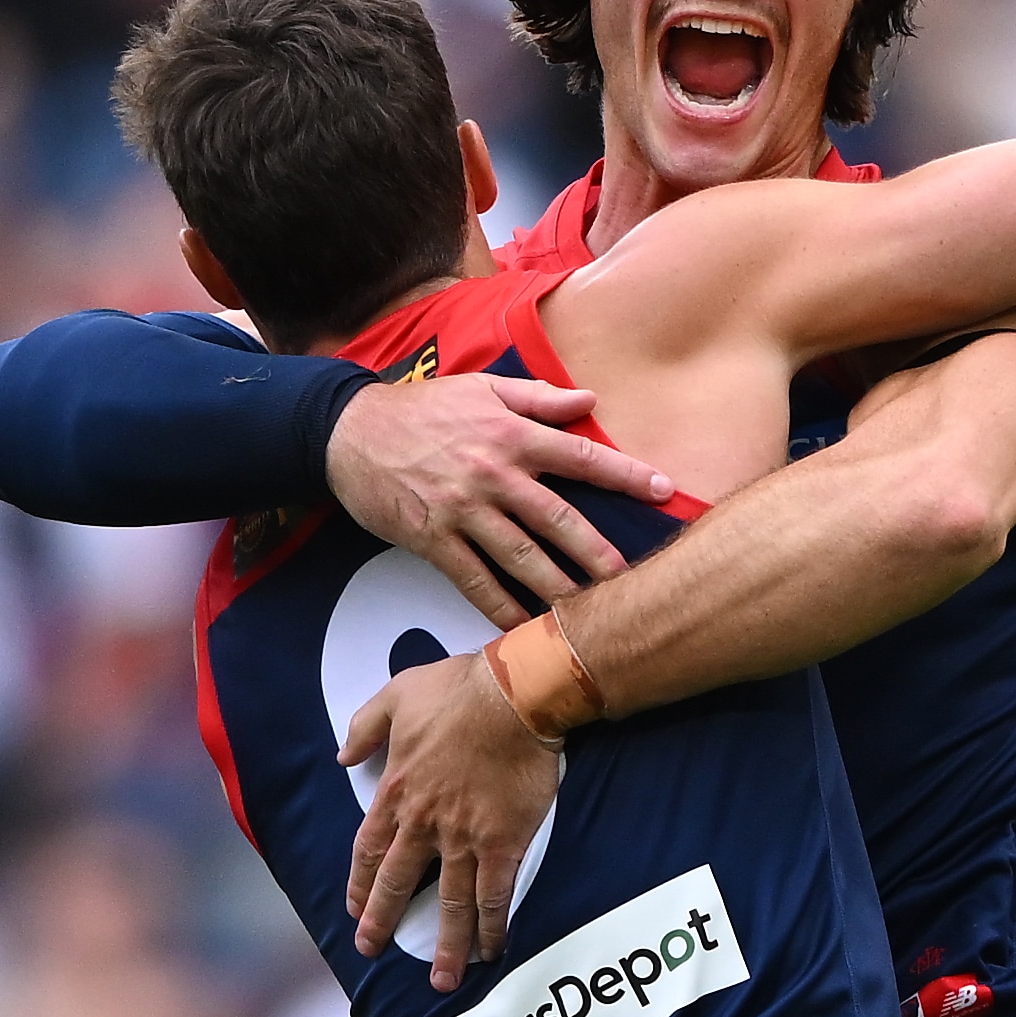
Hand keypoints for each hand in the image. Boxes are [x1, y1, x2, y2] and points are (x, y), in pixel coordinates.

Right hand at [328, 376, 673, 626]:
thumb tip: (589, 399)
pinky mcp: (433, 539)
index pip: (580, 456)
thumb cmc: (422, 408)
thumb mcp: (481, 388)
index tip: (664, 491)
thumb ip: (538, 397)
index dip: (625, 474)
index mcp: (511, 435)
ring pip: (521, 557)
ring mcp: (463, 511)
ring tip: (590, 614)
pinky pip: (474, 581)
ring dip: (558, 588)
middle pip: (558, 519)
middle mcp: (493, 475)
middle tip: (632, 579)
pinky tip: (524, 627)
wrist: (351, 432)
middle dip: (598, 552)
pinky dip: (500, 607)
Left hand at [338, 650, 561, 992]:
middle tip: (373, 949)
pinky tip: (492, 948)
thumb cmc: (458, 689)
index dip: (361, 883)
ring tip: (441, 980)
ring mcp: (463, 838)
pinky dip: (491, 925)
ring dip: (444, 944)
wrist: (512, 695)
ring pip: (448, 902)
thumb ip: (366, 727)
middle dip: (383, 922)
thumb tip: (343, 754)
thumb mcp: (397, 694)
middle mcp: (424, 824)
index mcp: (397, 792)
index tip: (356, 907)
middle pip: (397, 884)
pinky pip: (493, 895)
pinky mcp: (502, 843)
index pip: (369, 849)